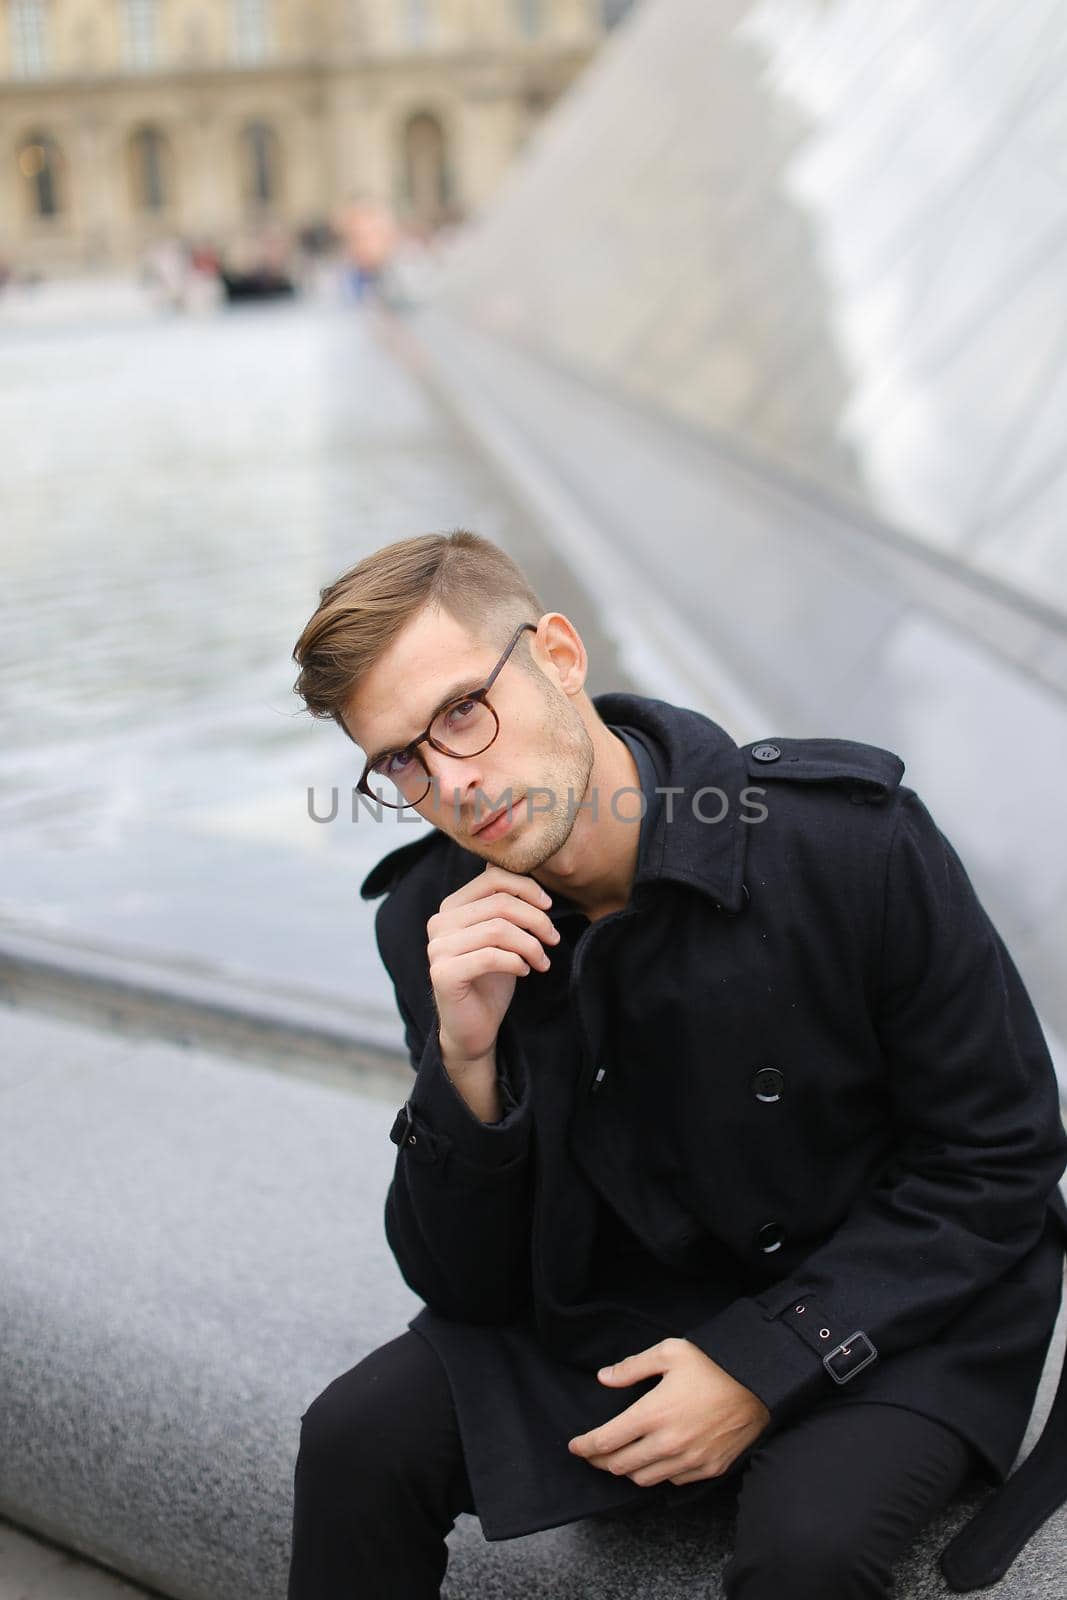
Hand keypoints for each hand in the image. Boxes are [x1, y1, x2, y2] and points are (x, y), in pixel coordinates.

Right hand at [427, 865, 559, 1067]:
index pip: (492, 879)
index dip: (527, 888)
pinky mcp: (443, 973)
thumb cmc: (491, 978)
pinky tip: (524, 971)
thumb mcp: (500, 935)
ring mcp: (437, 948)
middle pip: (500, 904)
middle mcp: (439, 923)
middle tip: (553, 939)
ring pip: (498, 930)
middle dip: (536, 920)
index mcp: (451, 907)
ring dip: (530, 945)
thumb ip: (500, 902)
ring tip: (542, 960)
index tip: (548, 907)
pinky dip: (516, 962)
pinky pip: (490, 956)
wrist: (474, 1026)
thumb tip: (508, 861)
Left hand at [567, 1337, 770, 1486]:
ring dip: (627, 1471)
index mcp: (653, 1413)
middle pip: (620, 1466)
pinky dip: (658, 1474)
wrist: (759, 1383)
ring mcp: (689, 1460)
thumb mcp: (669, 1352)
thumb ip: (632, 1367)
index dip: (585, 1446)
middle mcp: (668, 1443)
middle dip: (600, 1461)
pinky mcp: (709, 1469)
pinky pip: (673, 1482)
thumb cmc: (713, 1363)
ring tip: (620, 1458)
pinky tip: (656, 1459)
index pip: (606, 1441)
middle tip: (592, 1454)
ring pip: (644, 1479)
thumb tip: (604, 1378)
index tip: (574, 1446)